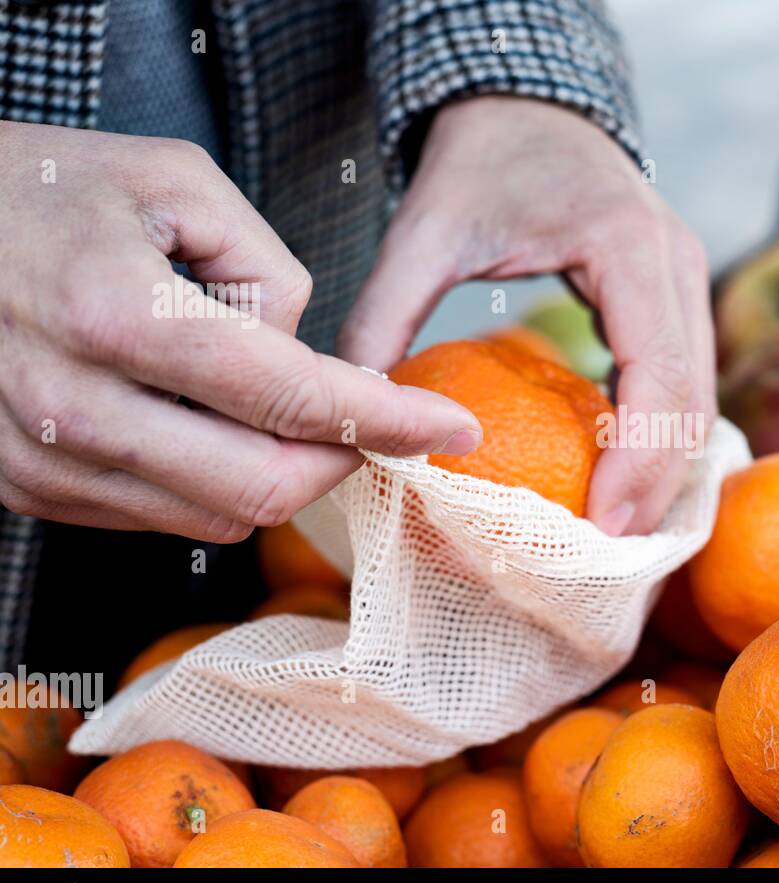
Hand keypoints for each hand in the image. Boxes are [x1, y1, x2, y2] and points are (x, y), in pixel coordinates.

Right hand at [0, 122, 479, 541]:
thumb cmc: (40, 188)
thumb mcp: (175, 183)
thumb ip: (265, 271)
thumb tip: (302, 359)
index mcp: (119, 315)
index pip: (295, 399)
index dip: (392, 421)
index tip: (449, 429)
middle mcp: (72, 406)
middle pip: (264, 488)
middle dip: (341, 464)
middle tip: (372, 425)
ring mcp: (38, 461)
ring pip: (214, 517)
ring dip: (272, 473)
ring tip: (265, 403)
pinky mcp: (20, 488)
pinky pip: (154, 516)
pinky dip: (206, 481)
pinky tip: (201, 424)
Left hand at [337, 97, 715, 535]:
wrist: (528, 104)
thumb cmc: (482, 158)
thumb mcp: (425, 227)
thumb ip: (386, 312)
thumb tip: (354, 406)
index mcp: (631, 248)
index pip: (660, 374)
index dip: (640, 461)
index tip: (602, 525)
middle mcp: (678, 264)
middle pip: (694, 399)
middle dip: (659, 483)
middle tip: (609, 551)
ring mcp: (686, 279)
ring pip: (700, 396)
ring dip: (666, 467)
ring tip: (617, 530)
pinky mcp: (674, 296)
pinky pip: (684, 380)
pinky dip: (660, 435)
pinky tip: (621, 477)